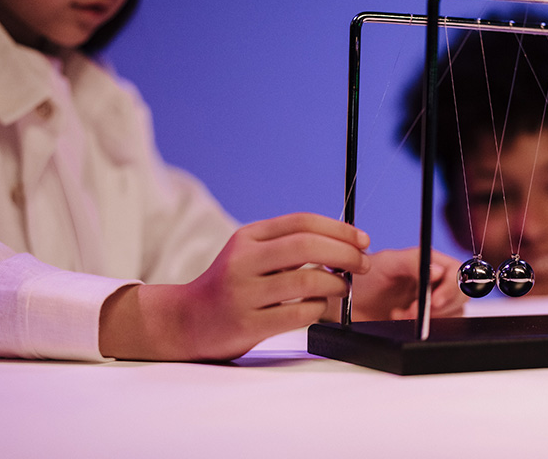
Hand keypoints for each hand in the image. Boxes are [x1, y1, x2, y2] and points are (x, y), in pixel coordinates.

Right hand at [100, 213, 370, 360]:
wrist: (184, 321)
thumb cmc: (230, 285)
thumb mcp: (250, 254)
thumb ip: (287, 245)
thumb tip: (344, 242)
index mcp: (247, 237)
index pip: (301, 221)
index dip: (339, 229)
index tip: (362, 240)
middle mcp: (243, 261)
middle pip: (307, 246)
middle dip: (345, 253)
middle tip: (363, 264)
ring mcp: (243, 293)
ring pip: (306, 280)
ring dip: (336, 283)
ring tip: (343, 287)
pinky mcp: (248, 324)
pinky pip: (299, 313)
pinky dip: (319, 308)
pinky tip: (319, 306)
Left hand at [351, 248, 466, 320]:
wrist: (349, 302)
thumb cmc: (366, 277)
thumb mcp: (387, 263)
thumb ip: (412, 262)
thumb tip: (439, 270)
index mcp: (431, 262)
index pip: (457, 272)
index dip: (451, 288)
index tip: (435, 301)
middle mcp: (436, 282)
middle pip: (460, 295)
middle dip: (438, 307)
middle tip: (412, 311)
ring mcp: (433, 303)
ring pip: (452, 314)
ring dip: (428, 319)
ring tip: (400, 314)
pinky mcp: (428, 321)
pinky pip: (439, 328)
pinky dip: (422, 328)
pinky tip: (401, 319)